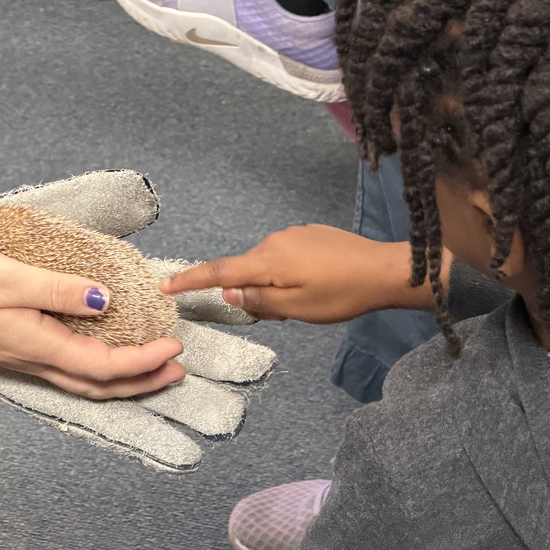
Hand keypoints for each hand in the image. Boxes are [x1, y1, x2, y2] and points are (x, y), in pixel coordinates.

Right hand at [0, 247, 184, 399]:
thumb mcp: (7, 277)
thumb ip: (58, 290)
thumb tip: (104, 300)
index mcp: (38, 345)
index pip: (104, 366)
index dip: (144, 360)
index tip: (174, 344)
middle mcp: (35, 360)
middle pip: (100, 385)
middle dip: (144, 380)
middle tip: (178, 368)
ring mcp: (24, 359)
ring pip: (85, 382)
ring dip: (124, 379)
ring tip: (154, 367)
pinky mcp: (16, 351)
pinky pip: (68, 371)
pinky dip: (98, 369)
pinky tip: (105, 354)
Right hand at [160, 224, 436, 322]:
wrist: (385, 270)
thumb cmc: (342, 294)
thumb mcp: (297, 309)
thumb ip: (258, 302)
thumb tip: (227, 292)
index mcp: (267, 261)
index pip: (218, 271)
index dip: (190, 280)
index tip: (164, 284)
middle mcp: (274, 241)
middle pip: (245, 270)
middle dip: (251, 292)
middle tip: (282, 315)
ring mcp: (292, 234)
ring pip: (267, 265)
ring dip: (273, 285)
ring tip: (306, 302)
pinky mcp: (309, 234)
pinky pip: (285, 256)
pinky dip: (288, 274)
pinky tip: (316, 285)